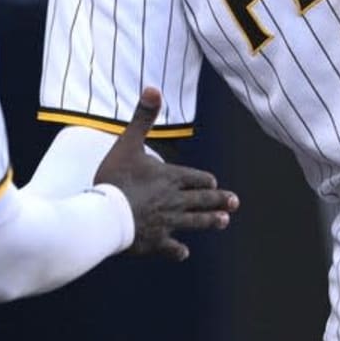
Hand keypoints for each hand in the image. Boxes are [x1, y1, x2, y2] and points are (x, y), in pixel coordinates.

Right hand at [95, 86, 237, 260]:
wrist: (105, 214)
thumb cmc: (116, 178)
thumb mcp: (128, 142)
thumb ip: (143, 116)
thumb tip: (154, 88)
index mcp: (170, 177)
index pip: (194, 178)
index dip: (204, 180)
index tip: (213, 182)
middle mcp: (174, 201)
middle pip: (201, 200)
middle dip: (218, 200)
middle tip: (234, 203)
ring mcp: (167, 223)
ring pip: (194, 222)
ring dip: (209, 221)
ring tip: (223, 222)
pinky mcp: (155, 242)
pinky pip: (171, 247)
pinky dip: (178, 250)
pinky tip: (184, 252)